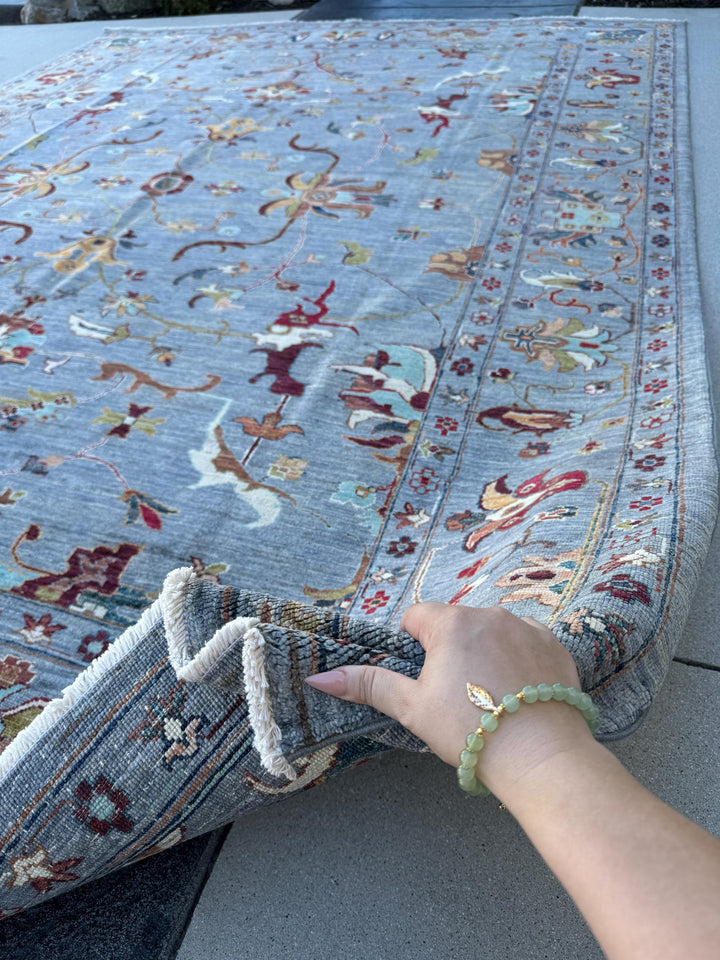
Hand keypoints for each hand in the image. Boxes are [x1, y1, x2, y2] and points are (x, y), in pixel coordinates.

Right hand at [304, 602, 595, 801]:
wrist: (540, 755)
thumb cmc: (469, 729)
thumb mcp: (412, 708)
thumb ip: (369, 685)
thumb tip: (319, 676)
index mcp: (451, 623)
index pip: (417, 617)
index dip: (414, 647)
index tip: (424, 679)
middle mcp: (489, 613)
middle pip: (456, 624)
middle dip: (450, 650)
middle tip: (456, 696)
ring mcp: (525, 626)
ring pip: (491, 632)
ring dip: (485, 652)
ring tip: (491, 697)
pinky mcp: (554, 644)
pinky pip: (526, 642)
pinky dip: (519, 660)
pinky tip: (520, 693)